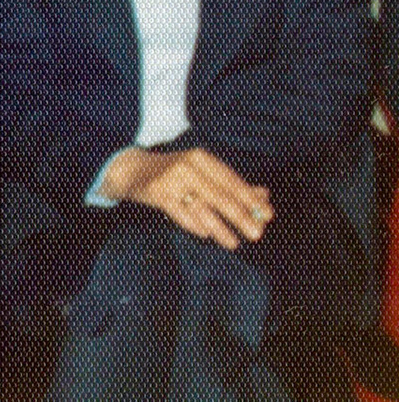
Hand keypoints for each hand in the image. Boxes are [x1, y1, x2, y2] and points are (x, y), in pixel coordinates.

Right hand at [102, 146, 272, 249]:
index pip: (231, 180)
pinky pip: (179, 213)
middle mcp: (187, 166)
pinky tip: (206, 234)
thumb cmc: (175, 172)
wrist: (132, 169)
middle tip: (257, 234)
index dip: (251, 198)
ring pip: (200, 208)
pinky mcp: (157, 193)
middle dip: (240, 216)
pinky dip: (194, 224)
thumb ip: (232, 184)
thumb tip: (264, 195)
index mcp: (201, 158)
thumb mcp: (202, 172)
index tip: (269, 214)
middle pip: (219, 195)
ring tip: (234, 243)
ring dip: (220, 227)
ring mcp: (171, 180)